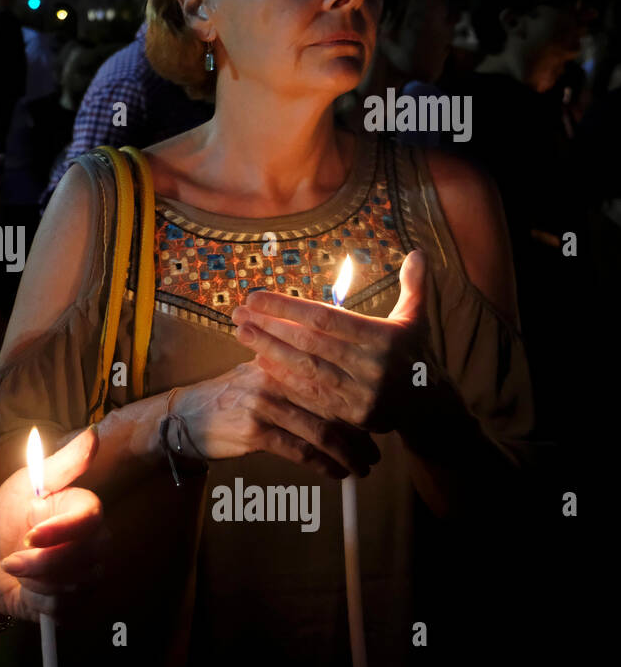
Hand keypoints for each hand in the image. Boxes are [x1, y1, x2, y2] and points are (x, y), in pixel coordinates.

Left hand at [0, 427, 108, 623]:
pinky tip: (28, 589)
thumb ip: (59, 464)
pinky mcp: (79, 604)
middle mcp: (96, 542)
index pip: (91, 517)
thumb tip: (93, 433)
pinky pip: (64, 609)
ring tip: (18, 570)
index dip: (61, 531)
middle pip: (87, 556)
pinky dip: (37, 601)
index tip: (28, 536)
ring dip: (34, 580)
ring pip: (74, 585)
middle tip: (11, 560)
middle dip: (42, 562)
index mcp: (83, 510)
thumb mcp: (22, 485)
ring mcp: (90, 575)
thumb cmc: (5, 518)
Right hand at [172, 360, 379, 478]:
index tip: (375, 424)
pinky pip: (302, 452)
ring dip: (349, 454)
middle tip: (375, 453)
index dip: (358, 405)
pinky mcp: (256, 432)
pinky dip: (325, 465)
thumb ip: (292, 374)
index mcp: (282, 361)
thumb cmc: (228, 398)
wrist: (186, 416)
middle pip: (334, 405)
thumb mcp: (257, 374)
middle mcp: (276, 378)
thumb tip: (336, 387)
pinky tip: (336, 473)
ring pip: (322, 431)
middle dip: (360, 434)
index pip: (332, 381)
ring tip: (362, 468)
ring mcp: (265, 404)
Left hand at [230, 249, 429, 434]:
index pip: (324, 318)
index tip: (254, 297)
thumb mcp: (417, 317)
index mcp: (384, 336)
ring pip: (306, 369)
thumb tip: (417, 251)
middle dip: (270, 327)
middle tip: (238, 314)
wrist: (429, 404)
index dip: (287, 307)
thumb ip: (414, 285)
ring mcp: (362, 392)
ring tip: (242, 333)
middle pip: (309, 343)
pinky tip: (260, 361)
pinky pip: (312, 394)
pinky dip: (285, 378)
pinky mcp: (354, 415)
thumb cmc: (413, 351)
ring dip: (270, 350)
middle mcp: (372, 365)